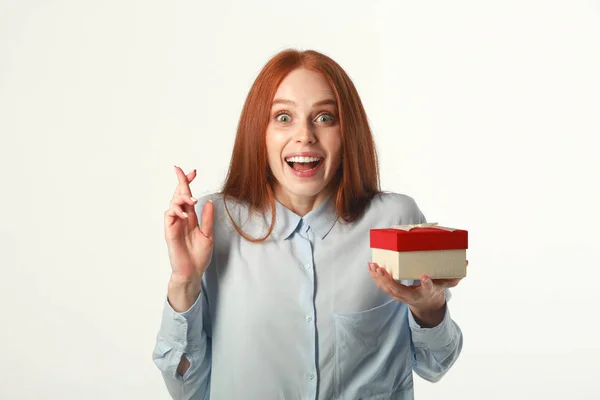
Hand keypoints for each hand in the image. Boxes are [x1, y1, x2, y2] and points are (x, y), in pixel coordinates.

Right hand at [164, 166, 213, 310]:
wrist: (192, 271)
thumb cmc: (199, 255)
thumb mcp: (208, 235)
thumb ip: (207, 219)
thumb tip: (209, 202)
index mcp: (191, 218)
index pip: (188, 196)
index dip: (189, 183)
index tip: (193, 171)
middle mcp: (181, 219)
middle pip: (179, 195)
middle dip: (182, 182)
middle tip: (189, 173)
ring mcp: (174, 224)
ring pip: (173, 203)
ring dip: (181, 197)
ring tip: (191, 200)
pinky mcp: (169, 232)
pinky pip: (168, 216)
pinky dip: (175, 211)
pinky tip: (184, 213)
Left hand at [367, 260, 467, 326]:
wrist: (427, 304)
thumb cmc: (436, 289)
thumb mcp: (447, 284)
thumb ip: (456, 275)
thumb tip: (466, 263)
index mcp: (428, 292)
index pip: (429, 288)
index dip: (427, 283)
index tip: (425, 276)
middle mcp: (413, 296)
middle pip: (399, 290)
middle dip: (389, 280)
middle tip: (381, 268)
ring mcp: (402, 296)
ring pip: (387, 288)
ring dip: (378, 277)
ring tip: (372, 265)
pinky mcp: (394, 293)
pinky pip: (383, 286)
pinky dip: (376, 277)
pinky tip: (371, 267)